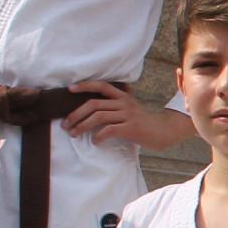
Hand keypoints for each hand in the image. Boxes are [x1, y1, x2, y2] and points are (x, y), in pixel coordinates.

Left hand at [63, 81, 196, 149]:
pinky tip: (95, 141)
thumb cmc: (141, 122)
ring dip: (82, 126)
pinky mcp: (131, 127)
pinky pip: (109, 130)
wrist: (162, 131)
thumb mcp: (129, 108)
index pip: (101, 85)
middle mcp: (124, 103)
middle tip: (66, 124)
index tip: (69, 89)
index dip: (84, 85)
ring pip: (99, 116)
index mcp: (122, 96)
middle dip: (76, 114)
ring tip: (74, 133)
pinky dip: (99, 136)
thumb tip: (91, 107)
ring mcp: (128, 115)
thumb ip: (114, 104)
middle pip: (94, 104)